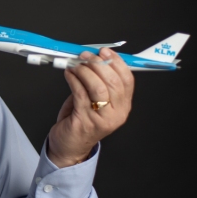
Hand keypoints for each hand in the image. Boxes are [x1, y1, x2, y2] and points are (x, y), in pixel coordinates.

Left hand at [48, 48, 133, 166]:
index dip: (117, 62)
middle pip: (113, 82)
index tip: (104, 51)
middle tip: (85, 56)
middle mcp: (117, 114)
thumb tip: (92, 59)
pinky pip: (80, 94)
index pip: (127, 80)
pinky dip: (73, 80)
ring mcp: (102, 119)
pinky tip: (69, 74)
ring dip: (85, 71)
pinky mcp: (85, 121)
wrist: (70, 146)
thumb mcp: (95, 101)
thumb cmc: (81, 120)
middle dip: (98, 64)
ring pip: (98, 88)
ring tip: (76, 64)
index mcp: (123, 106)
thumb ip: (98, 82)